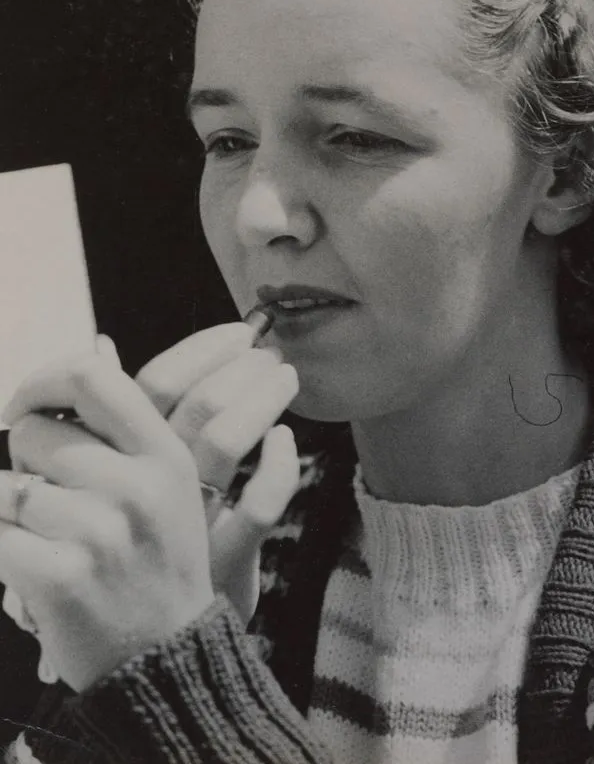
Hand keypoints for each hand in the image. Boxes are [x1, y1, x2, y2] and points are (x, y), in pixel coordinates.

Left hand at [0, 349, 214, 691]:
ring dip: (12, 512)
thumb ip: (126, 423)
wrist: (166, 656)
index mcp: (165, 455)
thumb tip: (94, 348)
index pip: (92, 376)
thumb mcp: (167, 484)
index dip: (44, 380)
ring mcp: (98, 531)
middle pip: (36, 432)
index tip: (31, 407)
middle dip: (27, 462)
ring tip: (50, 541)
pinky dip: (1, 547)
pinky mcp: (56, 576)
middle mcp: (137, 486)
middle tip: (53, 501)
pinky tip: (29, 567)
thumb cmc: (158, 562)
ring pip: (5, 486)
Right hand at [135, 323, 300, 623]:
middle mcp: (152, 483)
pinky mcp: (223, 560)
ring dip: (264, 398)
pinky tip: (286, 439)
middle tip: (270, 350)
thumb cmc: (121, 537)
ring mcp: (190, 521)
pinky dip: (280, 467)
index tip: (240, 331)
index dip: (202, 348)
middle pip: (201, 403)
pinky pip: (259, 507)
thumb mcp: (105, 471)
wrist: (135, 640)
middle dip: (243, 366)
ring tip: (285, 374)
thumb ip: (108, 407)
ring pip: (229, 440)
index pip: (156, 381)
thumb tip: (103, 343)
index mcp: (120, 454)